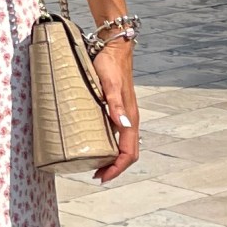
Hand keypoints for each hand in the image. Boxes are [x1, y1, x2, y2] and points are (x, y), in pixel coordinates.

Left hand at [91, 39, 138, 182]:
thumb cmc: (111, 65)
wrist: (116, 48)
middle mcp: (130, 119)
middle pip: (128, 153)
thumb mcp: (110, 84)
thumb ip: (115, 104)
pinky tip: (98, 144)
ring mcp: (125, 114)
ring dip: (113, 158)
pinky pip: (118, 134)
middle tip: (96, 176)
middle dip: (115, 168)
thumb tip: (123, 125)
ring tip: (97, 165)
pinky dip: (110, 146)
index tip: (102, 177)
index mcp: (130, 118)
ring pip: (124, 145)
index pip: (128, 153)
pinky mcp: (118, 108)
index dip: (117, 168)